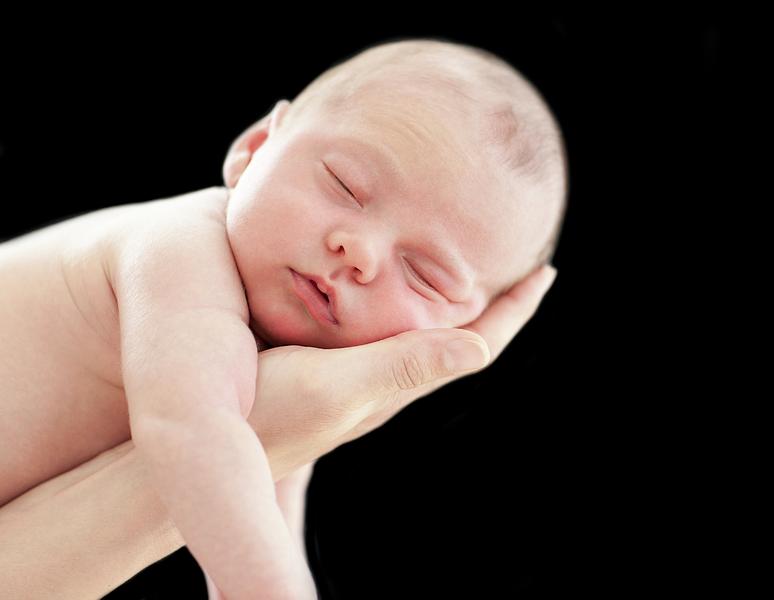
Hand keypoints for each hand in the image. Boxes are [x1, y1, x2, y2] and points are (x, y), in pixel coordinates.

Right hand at [247, 263, 557, 477]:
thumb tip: (485, 350)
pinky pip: (376, 317)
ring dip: (447, 293)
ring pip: (418, 323)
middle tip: (514, 257)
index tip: (545, 270)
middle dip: (488, 296)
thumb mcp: (336, 388)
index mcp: (398, 377)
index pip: (474, 341)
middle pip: (456, 331)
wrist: (201, 442)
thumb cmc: (266, 415)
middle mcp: (384, 373)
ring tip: (462, 259)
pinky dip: (396, 291)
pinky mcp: (320, 356)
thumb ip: (404, 367)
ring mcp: (353, 366)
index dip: (513, 309)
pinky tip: (383, 277)